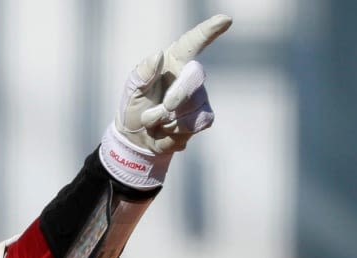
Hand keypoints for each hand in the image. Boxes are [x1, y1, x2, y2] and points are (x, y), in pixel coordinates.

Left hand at [101, 14, 231, 188]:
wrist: (138, 138)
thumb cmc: (136, 106)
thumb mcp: (132, 90)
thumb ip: (142, 74)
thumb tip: (157, 55)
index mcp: (173, 61)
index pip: (193, 41)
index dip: (209, 30)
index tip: (225, 20)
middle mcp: (189, 74)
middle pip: (196, 76)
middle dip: (178, 95)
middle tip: (161, 109)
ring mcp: (199, 95)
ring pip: (193, 105)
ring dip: (168, 118)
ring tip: (156, 120)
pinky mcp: (204, 116)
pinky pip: (197, 122)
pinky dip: (176, 130)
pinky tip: (168, 128)